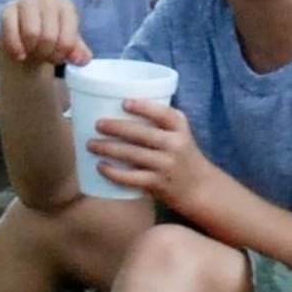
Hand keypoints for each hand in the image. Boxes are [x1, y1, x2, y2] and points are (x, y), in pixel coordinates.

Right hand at [0, 0, 91, 71]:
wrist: (25, 42)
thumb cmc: (51, 42)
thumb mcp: (68, 49)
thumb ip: (80, 54)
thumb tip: (81, 59)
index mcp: (66, 6)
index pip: (67, 40)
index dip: (60, 55)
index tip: (56, 57)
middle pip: (49, 37)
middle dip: (45, 53)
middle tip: (43, 55)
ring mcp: (27, 1)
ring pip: (31, 33)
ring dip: (31, 50)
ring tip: (32, 52)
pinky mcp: (7, 9)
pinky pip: (11, 32)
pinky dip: (15, 48)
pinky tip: (19, 54)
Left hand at [88, 97, 210, 205]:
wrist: (200, 188)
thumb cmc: (183, 157)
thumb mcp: (180, 135)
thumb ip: (159, 125)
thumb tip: (119, 113)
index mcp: (181, 128)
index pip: (164, 114)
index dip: (144, 107)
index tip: (124, 102)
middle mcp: (175, 145)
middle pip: (143, 134)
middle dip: (117, 128)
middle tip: (98, 124)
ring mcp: (166, 165)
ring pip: (133, 154)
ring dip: (109, 148)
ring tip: (91, 144)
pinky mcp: (157, 184)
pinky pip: (130, 177)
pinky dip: (113, 172)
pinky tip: (100, 166)